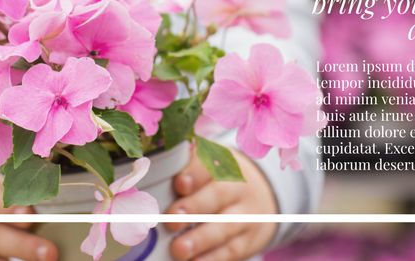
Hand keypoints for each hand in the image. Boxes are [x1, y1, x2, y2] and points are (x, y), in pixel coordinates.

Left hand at [163, 148, 277, 260]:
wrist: (265, 196)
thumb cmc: (220, 180)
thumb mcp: (211, 166)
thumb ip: (185, 165)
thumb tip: (148, 168)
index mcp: (224, 164)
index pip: (210, 164)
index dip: (195, 174)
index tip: (180, 184)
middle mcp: (239, 188)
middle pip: (219, 195)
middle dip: (195, 207)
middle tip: (172, 219)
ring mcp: (247, 215)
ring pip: (226, 226)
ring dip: (201, 239)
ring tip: (179, 249)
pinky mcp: (249, 240)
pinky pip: (232, 250)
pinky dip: (213, 258)